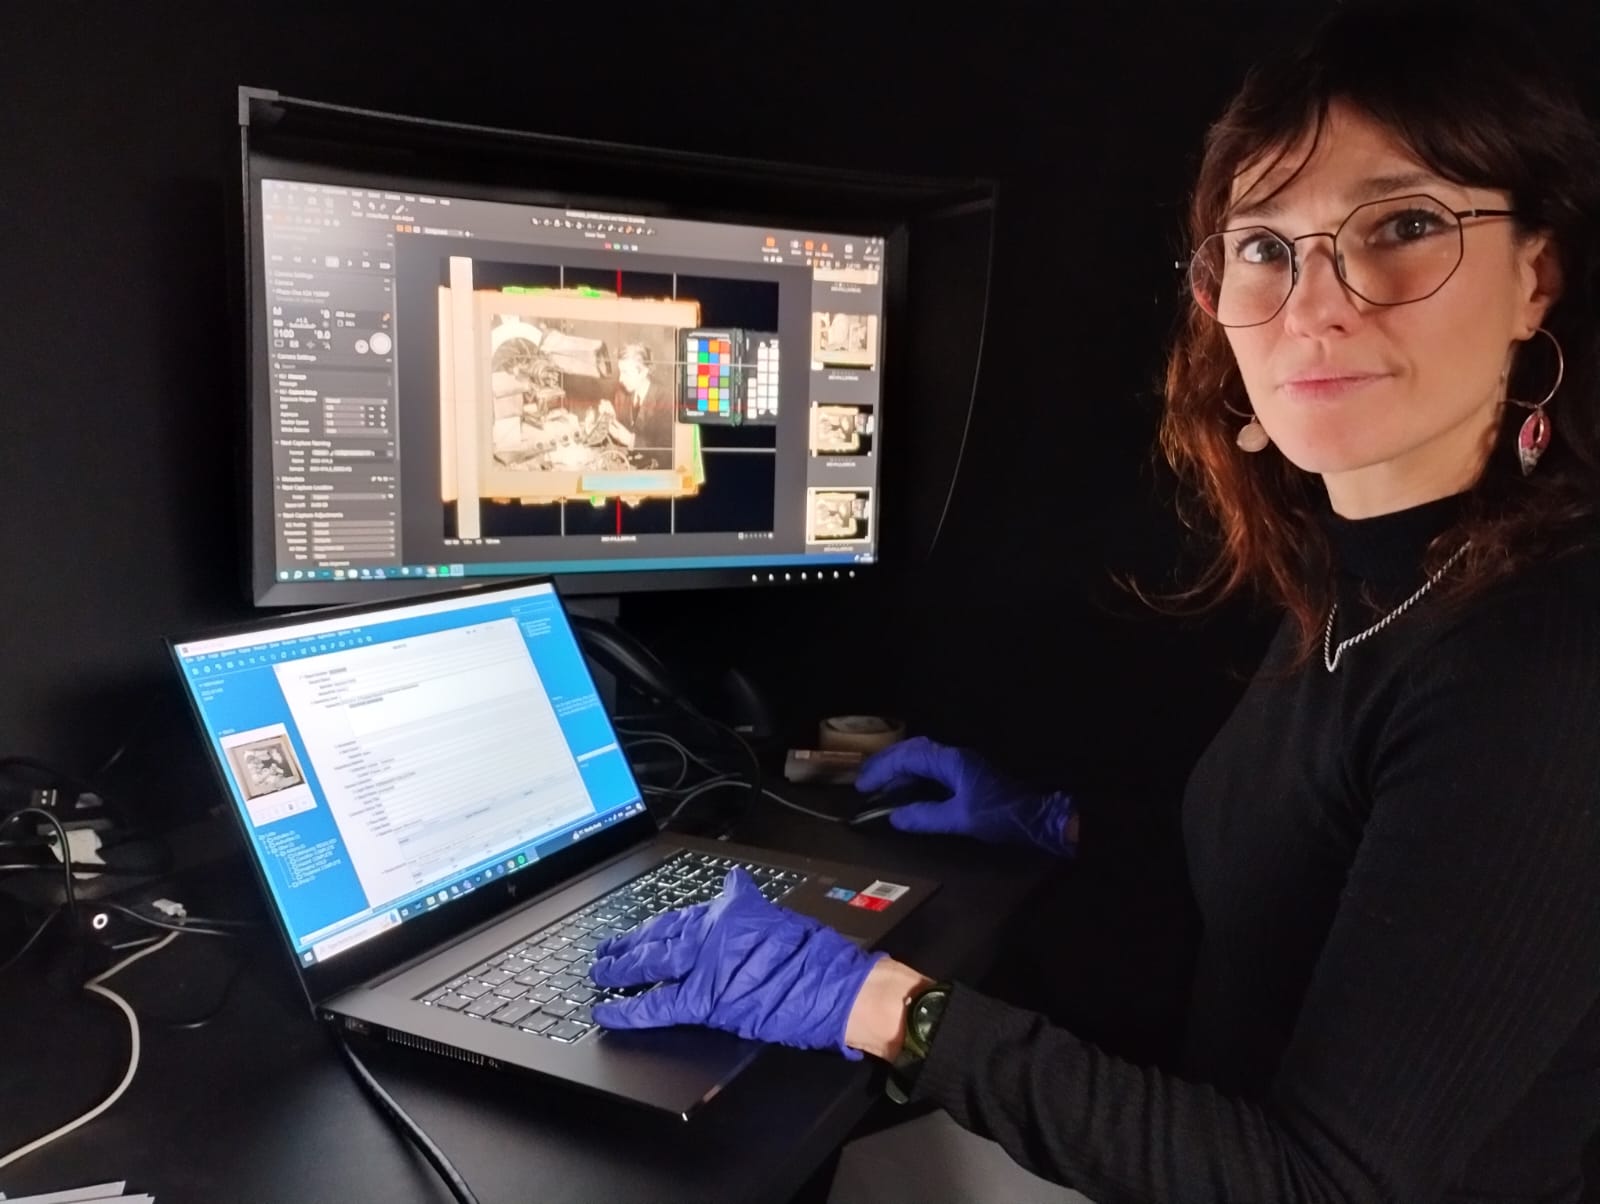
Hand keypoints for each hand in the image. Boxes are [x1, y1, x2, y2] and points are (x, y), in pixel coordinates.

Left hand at [590, 868, 883, 1058]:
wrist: (833, 984)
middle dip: (628, 945)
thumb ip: (747, 903)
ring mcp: (704, 965)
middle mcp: (709, 932)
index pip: (680, 917)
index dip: (654, 926)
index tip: (638, 930)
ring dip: (620, 969)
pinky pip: (657, 1005)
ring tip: (600, 973)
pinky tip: (607, 1013)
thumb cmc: (815, 954)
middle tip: (606, 948)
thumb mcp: (778, 914)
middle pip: (657, 937)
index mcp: (728, 912)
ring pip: (650, 965)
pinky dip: (629, 1011)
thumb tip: (734, 884)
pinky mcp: (704, 999)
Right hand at [855, 736, 1075, 855]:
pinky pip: (932, 767)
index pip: (908, 757)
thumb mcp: (960, 819)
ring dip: (899, 767)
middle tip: (865, 780)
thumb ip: (926, 817)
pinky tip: (907, 789)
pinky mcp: (967, 774)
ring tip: (880, 783)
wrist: (1036, 817)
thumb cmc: (1000, 816)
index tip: (863, 785)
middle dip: (887, 762)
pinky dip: (913, 775)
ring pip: (923, 757)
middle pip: (914, 750)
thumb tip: (895, 817)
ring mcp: (962, 764)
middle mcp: (955, 756)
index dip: (883, 769)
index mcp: (952, 761)